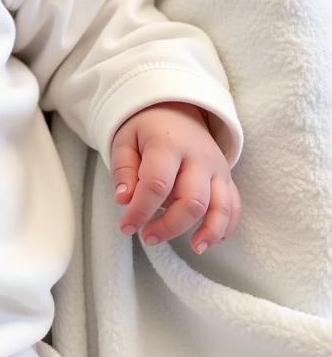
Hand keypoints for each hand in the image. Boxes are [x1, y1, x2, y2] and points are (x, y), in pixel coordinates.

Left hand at [111, 101, 240, 253]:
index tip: (125, 227)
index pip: (157, 184)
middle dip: (170, 226)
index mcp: (168, 144)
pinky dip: (226, 226)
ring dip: (208, 232)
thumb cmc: (146, 127)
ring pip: (220, 207)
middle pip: (191, 201)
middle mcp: (198, 156)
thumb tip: (124, 200)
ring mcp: (217, 167)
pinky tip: (210, 240)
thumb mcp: (125, 139)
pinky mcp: (226, 177)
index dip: (140, 210)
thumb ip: (123, 169)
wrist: (176, 108)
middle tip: (147, 236)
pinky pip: (234, 206)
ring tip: (193, 248)